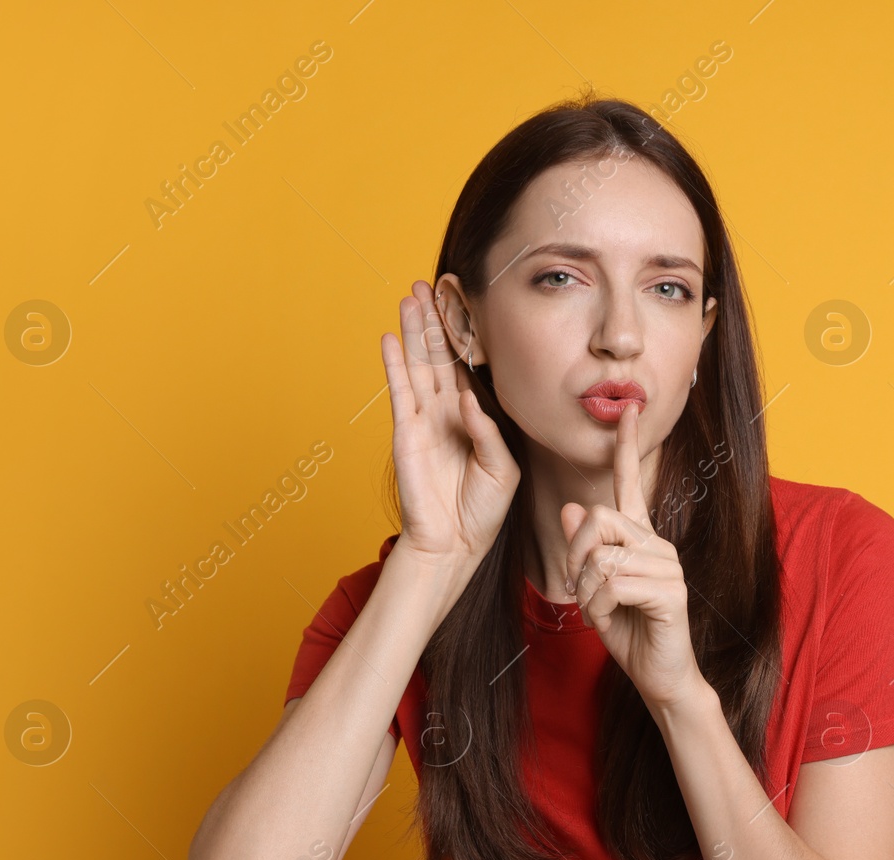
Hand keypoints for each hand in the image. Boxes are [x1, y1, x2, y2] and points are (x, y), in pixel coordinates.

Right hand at [380, 280, 518, 565]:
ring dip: (413, 331)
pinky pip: (399, 392)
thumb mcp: (504, 469)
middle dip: (435, 319)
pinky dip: (394, 364)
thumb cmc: (482, 511)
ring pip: (417, 365)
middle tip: (430, 282)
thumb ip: (489, 433)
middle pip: (439, 355)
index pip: (466, 366)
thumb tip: (466, 402)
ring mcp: (423, 419)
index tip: (464, 299)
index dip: (464, 334)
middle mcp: (446, 411)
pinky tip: (389, 338)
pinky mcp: (405, 433)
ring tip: (409, 296)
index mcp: (473, 416)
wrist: (454, 544)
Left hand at [561, 402, 705, 715]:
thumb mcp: (593, 588)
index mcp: (639, 538)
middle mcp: (657, 543)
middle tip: (579, 589)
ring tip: (599, 610)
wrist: (659, 675)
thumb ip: (583, 550)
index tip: (628, 410)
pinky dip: (600, 606)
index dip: (626, 446)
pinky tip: (612, 620)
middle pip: (598, 519)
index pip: (630, 483)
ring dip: (586, 590)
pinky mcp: (671, 591)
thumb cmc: (629, 630)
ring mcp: (668, 565)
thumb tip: (570, 507)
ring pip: (601, 556)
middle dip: (575, 556)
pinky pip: (614, 583)